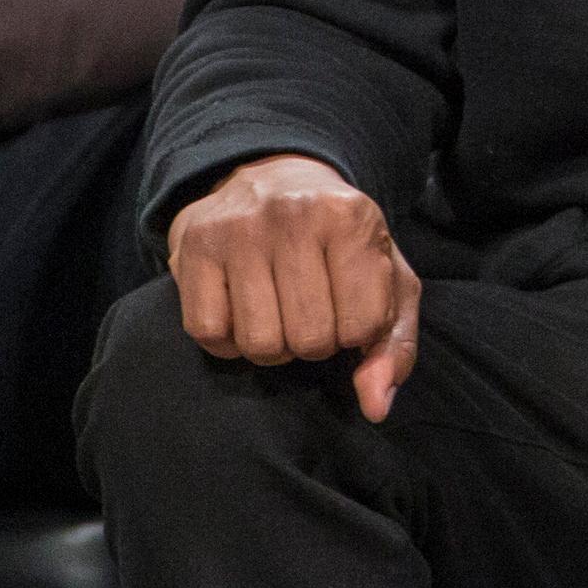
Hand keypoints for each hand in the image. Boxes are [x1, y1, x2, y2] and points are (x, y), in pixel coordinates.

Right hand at [165, 154, 419, 421]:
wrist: (272, 180)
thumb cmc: (340, 242)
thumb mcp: (385, 279)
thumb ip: (394, 345)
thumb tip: (376, 407)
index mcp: (352, 217)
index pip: (364, 325)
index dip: (358, 333)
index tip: (350, 307)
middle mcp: (293, 217)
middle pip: (309, 339)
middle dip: (315, 342)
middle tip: (312, 311)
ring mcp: (238, 230)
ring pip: (259, 344)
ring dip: (274, 347)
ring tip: (280, 313)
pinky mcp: (193, 249)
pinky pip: (210, 335)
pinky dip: (229, 341)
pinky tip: (243, 311)